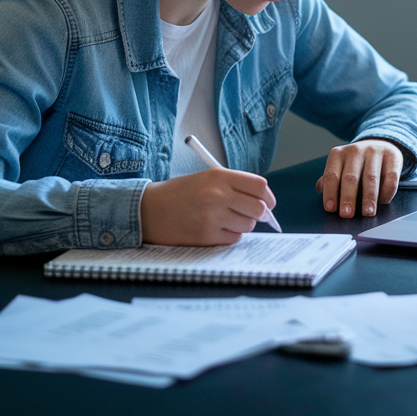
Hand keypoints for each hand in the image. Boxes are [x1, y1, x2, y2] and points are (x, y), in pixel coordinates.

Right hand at [140, 168, 276, 245]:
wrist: (148, 210)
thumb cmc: (179, 194)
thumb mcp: (206, 179)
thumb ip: (233, 187)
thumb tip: (263, 204)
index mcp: (219, 176)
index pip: (259, 186)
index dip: (268, 197)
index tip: (268, 203)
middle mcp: (217, 195)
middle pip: (259, 208)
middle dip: (257, 213)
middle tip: (248, 214)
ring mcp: (212, 216)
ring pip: (247, 225)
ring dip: (241, 225)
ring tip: (223, 220)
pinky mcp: (206, 236)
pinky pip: (233, 238)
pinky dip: (229, 236)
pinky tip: (213, 229)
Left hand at [314, 139, 402, 217]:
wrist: (380, 145)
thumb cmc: (356, 164)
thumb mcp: (340, 167)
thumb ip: (330, 179)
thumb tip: (321, 190)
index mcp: (338, 154)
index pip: (332, 175)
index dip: (331, 192)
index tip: (331, 209)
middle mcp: (355, 150)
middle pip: (350, 177)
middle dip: (348, 197)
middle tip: (347, 214)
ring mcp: (375, 152)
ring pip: (371, 178)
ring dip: (369, 198)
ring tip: (367, 213)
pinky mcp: (392, 157)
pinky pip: (390, 177)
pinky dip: (386, 191)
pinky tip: (383, 202)